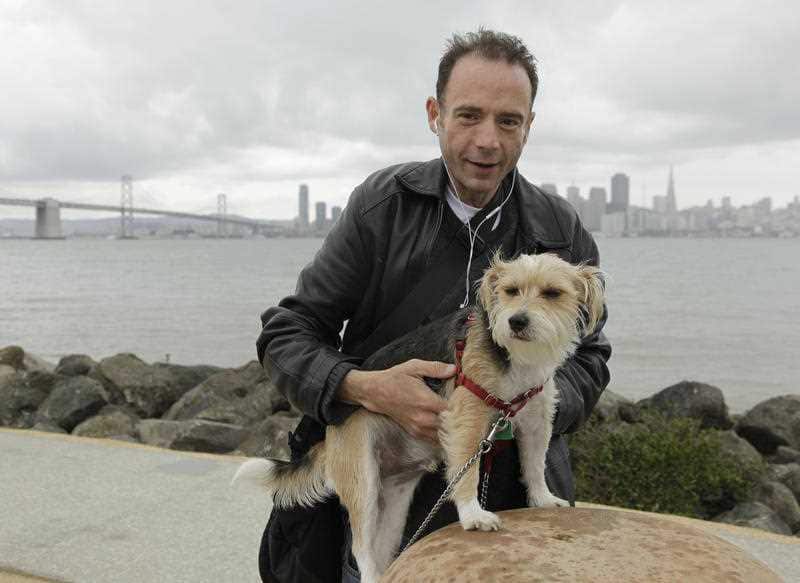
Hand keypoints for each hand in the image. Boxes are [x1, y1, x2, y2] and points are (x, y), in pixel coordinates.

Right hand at [338, 359, 454, 440]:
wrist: (375, 392)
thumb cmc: (395, 378)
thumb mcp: (414, 367)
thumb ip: (435, 368)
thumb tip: (454, 370)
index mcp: (426, 401)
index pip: (453, 410)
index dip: (461, 405)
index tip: (466, 399)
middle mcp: (423, 418)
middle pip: (450, 425)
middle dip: (458, 418)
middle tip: (463, 409)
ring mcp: (418, 427)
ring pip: (443, 435)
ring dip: (450, 428)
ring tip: (455, 418)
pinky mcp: (414, 432)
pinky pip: (433, 440)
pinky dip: (441, 435)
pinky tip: (444, 426)